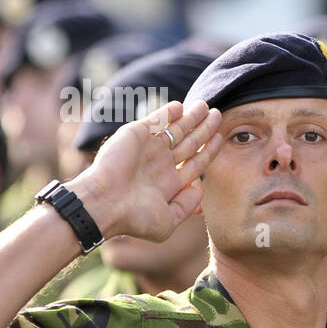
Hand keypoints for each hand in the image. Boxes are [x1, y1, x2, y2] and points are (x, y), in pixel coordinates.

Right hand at [69, 99, 222, 242]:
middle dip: (204, 129)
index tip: (222, 138)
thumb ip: (186, 206)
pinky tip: (181, 106)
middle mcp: (160, 164)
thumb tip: (198, 188)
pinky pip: (155, 120)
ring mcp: (148, 148)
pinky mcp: (136, 134)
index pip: (195, 163)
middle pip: (189, 143)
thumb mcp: (167, 221)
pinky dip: (168, 112)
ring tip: (205, 106)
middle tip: (218, 114)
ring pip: (175, 129)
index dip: (209, 150)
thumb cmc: (133, 218)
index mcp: (168, 183)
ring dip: (191, 117)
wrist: (104, 203)